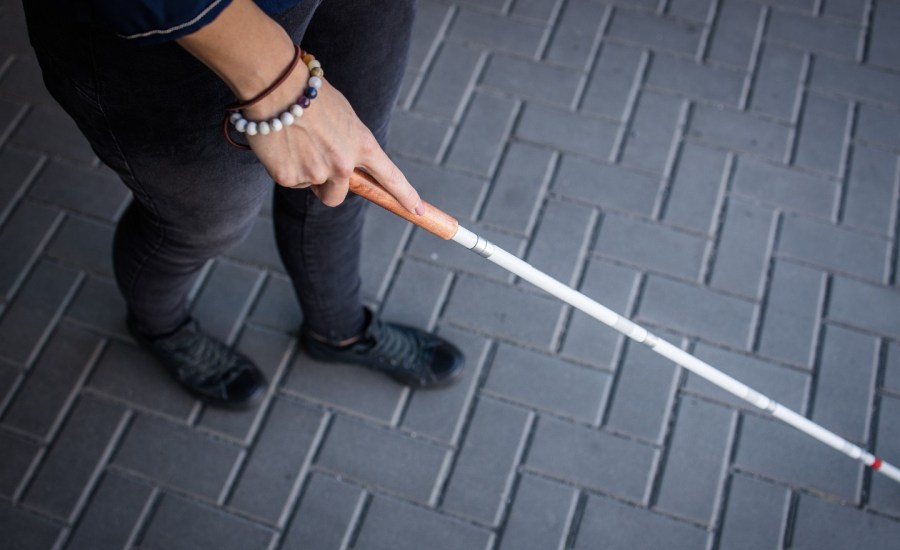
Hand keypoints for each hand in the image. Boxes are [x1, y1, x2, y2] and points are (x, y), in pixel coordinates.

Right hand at [177, 0, 420, 212]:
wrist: (275, 86)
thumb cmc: (310, 92)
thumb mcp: (344, 116)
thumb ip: (349, 143)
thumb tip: (345, 169)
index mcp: (362, 144)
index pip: (390, 177)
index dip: (404, 196)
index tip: (417, 211)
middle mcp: (343, 164)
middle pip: (337, 196)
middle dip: (327, 187)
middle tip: (313, 164)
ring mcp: (316, 173)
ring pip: (310, 186)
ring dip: (303, 171)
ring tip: (294, 141)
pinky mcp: (289, 177)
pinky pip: (288, 179)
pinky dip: (282, 165)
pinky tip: (279, 142)